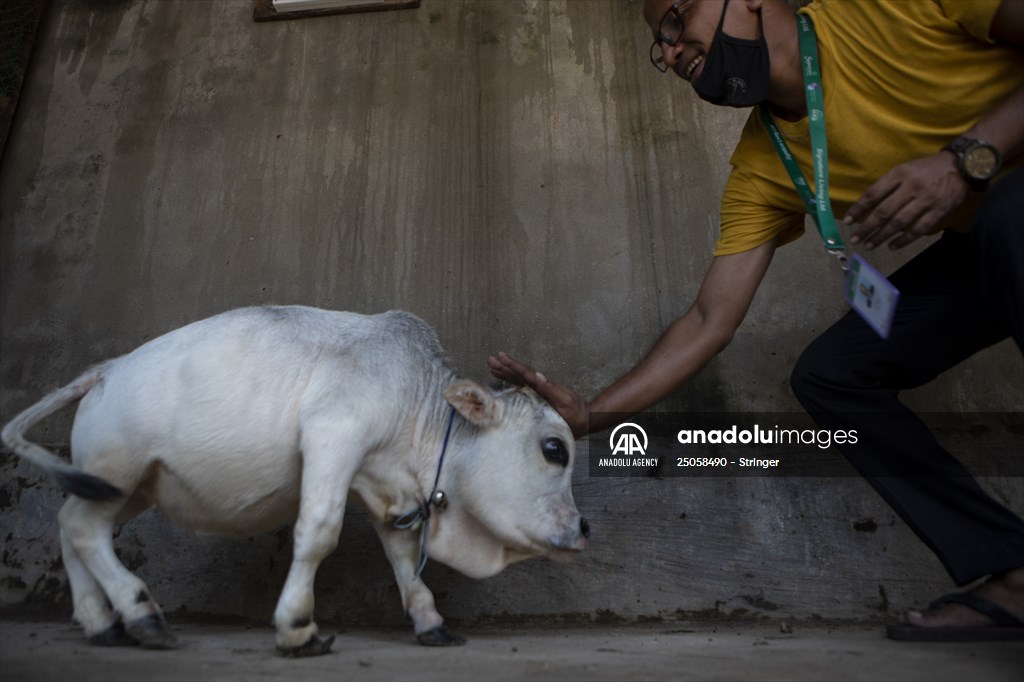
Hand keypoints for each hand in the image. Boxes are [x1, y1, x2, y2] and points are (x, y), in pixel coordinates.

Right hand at [487, 352, 589, 438]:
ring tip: (492, 365)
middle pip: (519, 374)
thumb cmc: (575, 412)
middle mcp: (539, 386)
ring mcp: (538, 392)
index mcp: (543, 386)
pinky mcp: (538, 398)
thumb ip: (550, 389)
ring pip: (518, 379)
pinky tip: (503, 380)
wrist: (585, 419)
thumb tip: (538, 376)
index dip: (513, 366)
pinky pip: (521, 388)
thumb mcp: (564, 400)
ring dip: (506, 372)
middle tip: (490, 359)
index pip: (525, 373)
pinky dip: (511, 382)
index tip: (501, 357)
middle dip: (505, 366)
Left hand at [844, 153, 968, 250]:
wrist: (963, 165)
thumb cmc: (927, 169)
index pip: (873, 194)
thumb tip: (867, 206)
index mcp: (900, 174)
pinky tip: (892, 246)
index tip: (847, 221)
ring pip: (899, 222)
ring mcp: (926, 199)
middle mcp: (911, 186)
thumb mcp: (905, 169)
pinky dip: (904, 240)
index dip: (858, 209)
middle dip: (867, 228)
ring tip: (870, 244)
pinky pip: (918, 229)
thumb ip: (888, 185)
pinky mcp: (939, 210)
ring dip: (882, 236)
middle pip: (884, 211)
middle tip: (855, 239)